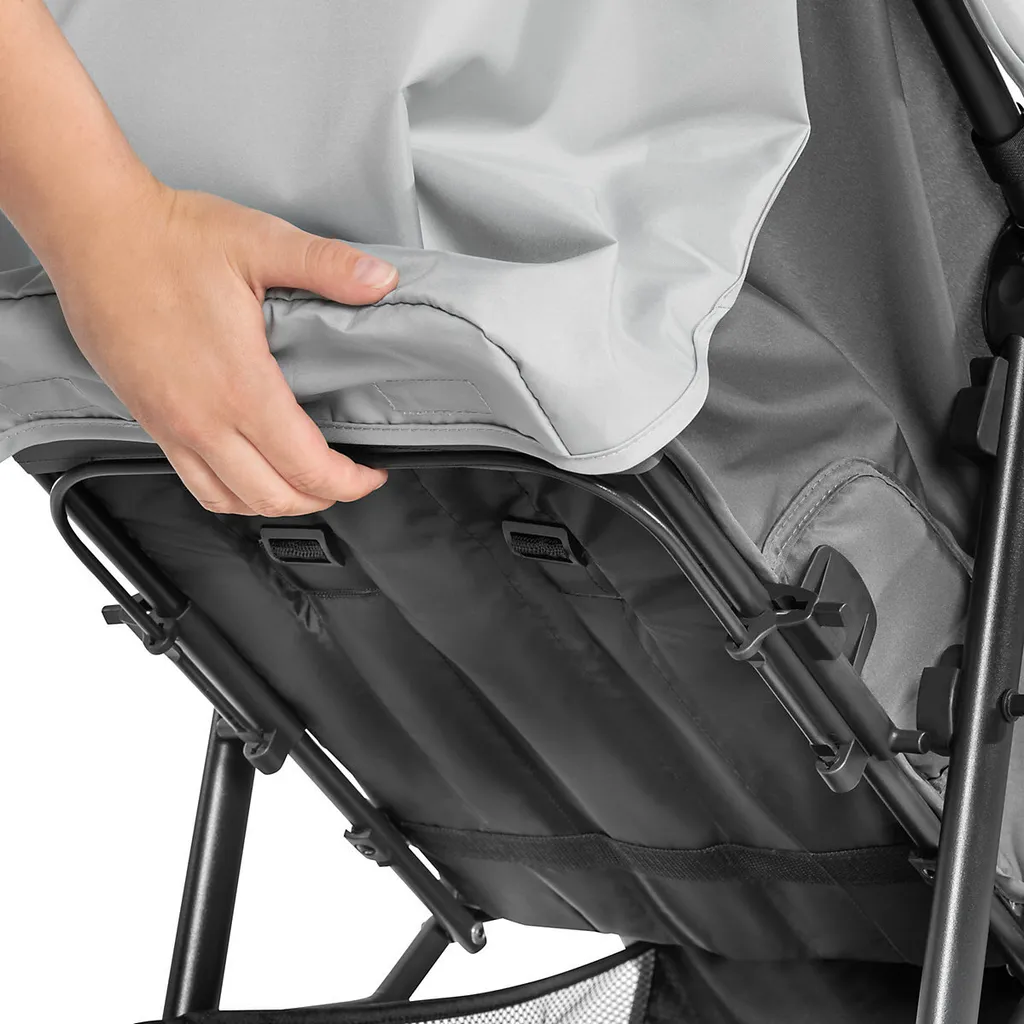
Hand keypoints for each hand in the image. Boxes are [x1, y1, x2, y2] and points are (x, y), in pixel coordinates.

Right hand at [50, 181, 395, 514]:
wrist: (93, 231)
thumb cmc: (169, 238)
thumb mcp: (260, 242)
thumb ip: (327, 266)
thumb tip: (380, 279)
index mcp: (240, 387)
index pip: (308, 468)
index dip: (350, 482)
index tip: (371, 473)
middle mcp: (203, 420)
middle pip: (275, 498)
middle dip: (323, 498)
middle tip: (348, 479)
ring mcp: (171, 426)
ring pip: (231, 502)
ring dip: (277, 503)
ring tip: (306, 484)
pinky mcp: (148, 420)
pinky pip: (194, 483)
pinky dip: (232, 496)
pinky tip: (249, 474)